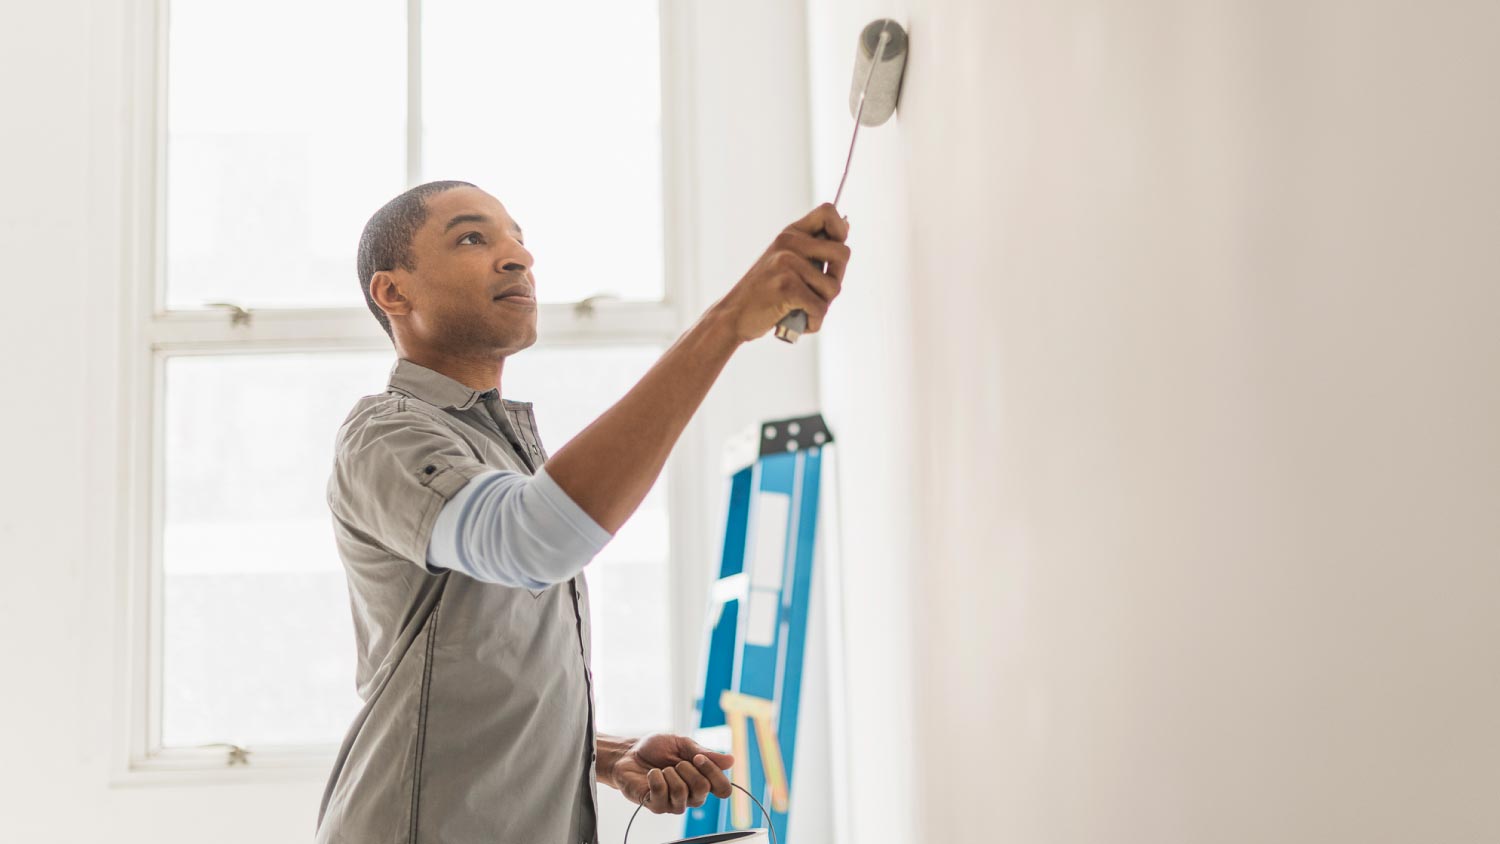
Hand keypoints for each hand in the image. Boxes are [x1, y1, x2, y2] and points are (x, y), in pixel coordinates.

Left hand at [610, 733, 734, 814]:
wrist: (629, 753)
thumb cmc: (657, 748)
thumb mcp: (683, 744)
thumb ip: (706, 754)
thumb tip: (731, 761)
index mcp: (702, 780)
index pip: (723, 789)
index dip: (714, 773)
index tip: (698, 757)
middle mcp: (691, 796)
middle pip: (704, 790)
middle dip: (688, 769)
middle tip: (676, 762)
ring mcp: (674, 803)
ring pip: (682, 792)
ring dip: (670, 773)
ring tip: (662, 769)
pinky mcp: (656, 806)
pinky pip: (661, 792)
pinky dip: (655, 777)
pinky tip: (651, 774)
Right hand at [712, 203, 850, 342]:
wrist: (733, 315)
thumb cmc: (764, 292)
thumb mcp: (784, 260)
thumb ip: (812, 247)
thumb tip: (846, 228)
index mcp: (790, 234)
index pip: (828, 212)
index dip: (841, 231)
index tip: (833, 255)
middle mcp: (789, 243)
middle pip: (843, 253)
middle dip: (836, 279)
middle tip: (818, 293)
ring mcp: (787, 263)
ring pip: (833, 288)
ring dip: (822, 306)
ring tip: (801, 310)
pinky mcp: (787, 287)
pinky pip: (820, 308)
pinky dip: (813, 323)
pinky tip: (798, 323)